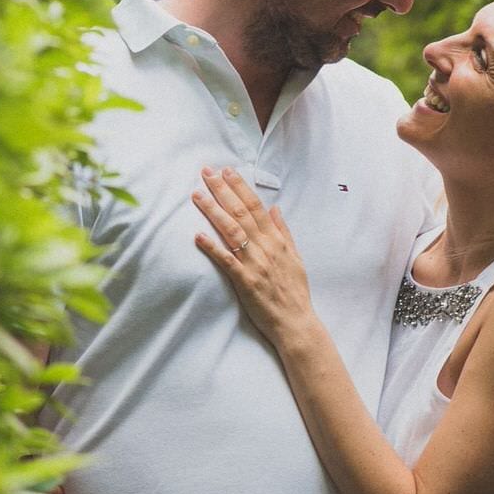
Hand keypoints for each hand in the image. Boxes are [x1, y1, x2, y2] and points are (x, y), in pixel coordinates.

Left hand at [190, 167, 314, 346]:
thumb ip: (284, 231)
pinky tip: (198, 236)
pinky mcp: (246, 282)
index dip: (240, 187)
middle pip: (241, 212)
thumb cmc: (295, 291)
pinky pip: (226, 261)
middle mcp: (266, 247)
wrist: (296, 322)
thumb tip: (275, 208)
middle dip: (222, 190)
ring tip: (197, 196)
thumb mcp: (296, 257)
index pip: (256, 206)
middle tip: (206, 172)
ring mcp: (255, 264)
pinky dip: (212, 247)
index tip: (227, 171)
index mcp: (277, 240)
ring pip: (231, 231)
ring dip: (213, 211)